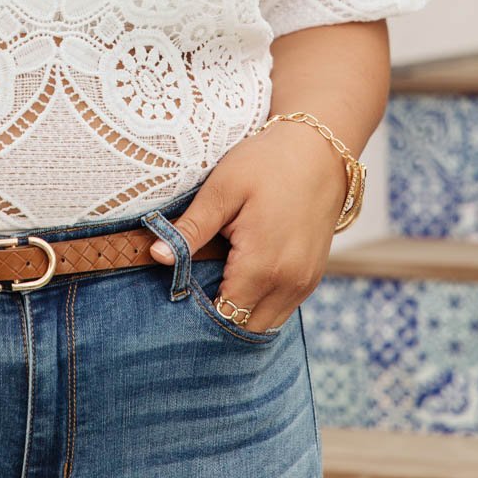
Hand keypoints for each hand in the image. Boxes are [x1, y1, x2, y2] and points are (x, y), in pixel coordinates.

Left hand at [148, 121, 349, 331]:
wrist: (319, 149)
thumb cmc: (266, 163)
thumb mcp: (222, 189)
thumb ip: (191, 229)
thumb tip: (157, 256)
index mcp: (263, 265)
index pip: (224, 316)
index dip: (197, 315)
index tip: (175, 300)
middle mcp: (289, 284)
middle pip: (245, 327)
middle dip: (216, 319)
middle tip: (189, 295)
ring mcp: (305, 283)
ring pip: (265, 324)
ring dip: (239, 314)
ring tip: (212, 286)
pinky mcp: (312, 277)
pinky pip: (281, 308)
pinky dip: (258, 304)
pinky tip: (238, 280)